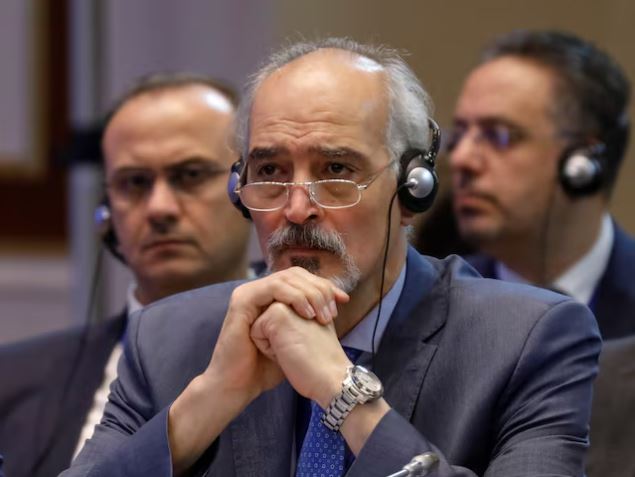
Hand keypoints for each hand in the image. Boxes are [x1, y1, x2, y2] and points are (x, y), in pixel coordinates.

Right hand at [205, 267, 349, 399]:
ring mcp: (248, 293)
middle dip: (320, 288)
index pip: (302, 278)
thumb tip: (331, 306)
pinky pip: (273, 288)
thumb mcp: (295, 338)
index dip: (324, 285)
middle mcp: (259, 290)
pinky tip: (307, 313)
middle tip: (333, 311)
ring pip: (287, 277)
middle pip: (296, 274)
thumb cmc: (266, 367)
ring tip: (322, 315)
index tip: (344, 300)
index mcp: (271, 296)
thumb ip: (308, 319)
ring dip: (310, 293)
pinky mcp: (242, 301)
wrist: (240, 385)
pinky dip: (294, 297)